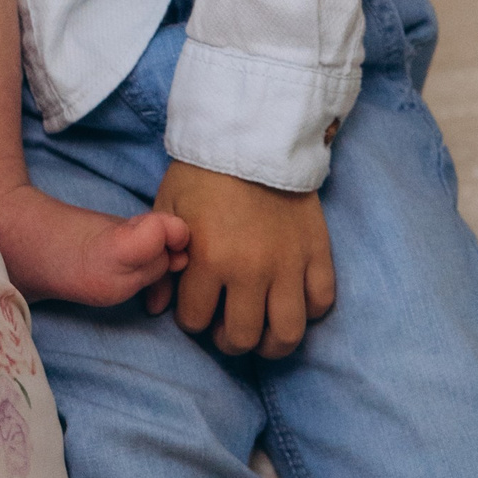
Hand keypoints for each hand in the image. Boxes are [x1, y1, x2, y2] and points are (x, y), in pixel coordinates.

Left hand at [153, 160, 335, 355]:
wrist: (250, 135)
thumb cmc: (202, 172)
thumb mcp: (168, 209)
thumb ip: (160, 261)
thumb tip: (155, 307)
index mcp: (210, 259)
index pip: (196, 320)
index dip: (191, 319)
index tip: (194, 308)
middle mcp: (251, 270)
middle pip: (242, 338)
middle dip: (227, 340)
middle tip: (225, 326)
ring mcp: (289, 264)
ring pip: (286, 334)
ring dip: (270, 342)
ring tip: (261, 331)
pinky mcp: (317, 253)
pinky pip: (321, 303)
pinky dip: (308, 311)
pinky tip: (290, 301)